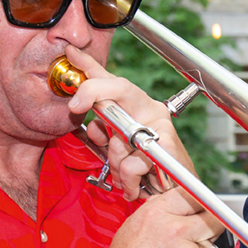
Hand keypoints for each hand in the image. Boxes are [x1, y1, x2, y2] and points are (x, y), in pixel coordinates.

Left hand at [61, 42, 196, 199]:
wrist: (177, 193)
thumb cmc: (147, 170)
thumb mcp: (117, 146)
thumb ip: (103, 131)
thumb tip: (89, 121)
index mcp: (135, 106)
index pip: (110, 80)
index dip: (89, 64)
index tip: (70, 53)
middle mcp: (149, 109)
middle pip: (117, 88)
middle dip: (93, 95)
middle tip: (80, 112)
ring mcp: (161, 125)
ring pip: (119, 138)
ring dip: (117, 164)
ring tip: (126, 174)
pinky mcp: (169, 146)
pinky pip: (132, 163)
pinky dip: (129, 180)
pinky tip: (135, 185)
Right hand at [91, 186, 222, 247]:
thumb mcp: (131, 228)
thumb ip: (158, 212)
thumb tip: (177, 203)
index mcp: (157, 214)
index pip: (195, 195)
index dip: (200, 205)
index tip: (202, 211)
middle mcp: (175, 230)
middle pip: (213, 218)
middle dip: (209, 228)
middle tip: (197, 239)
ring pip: (216, 244)